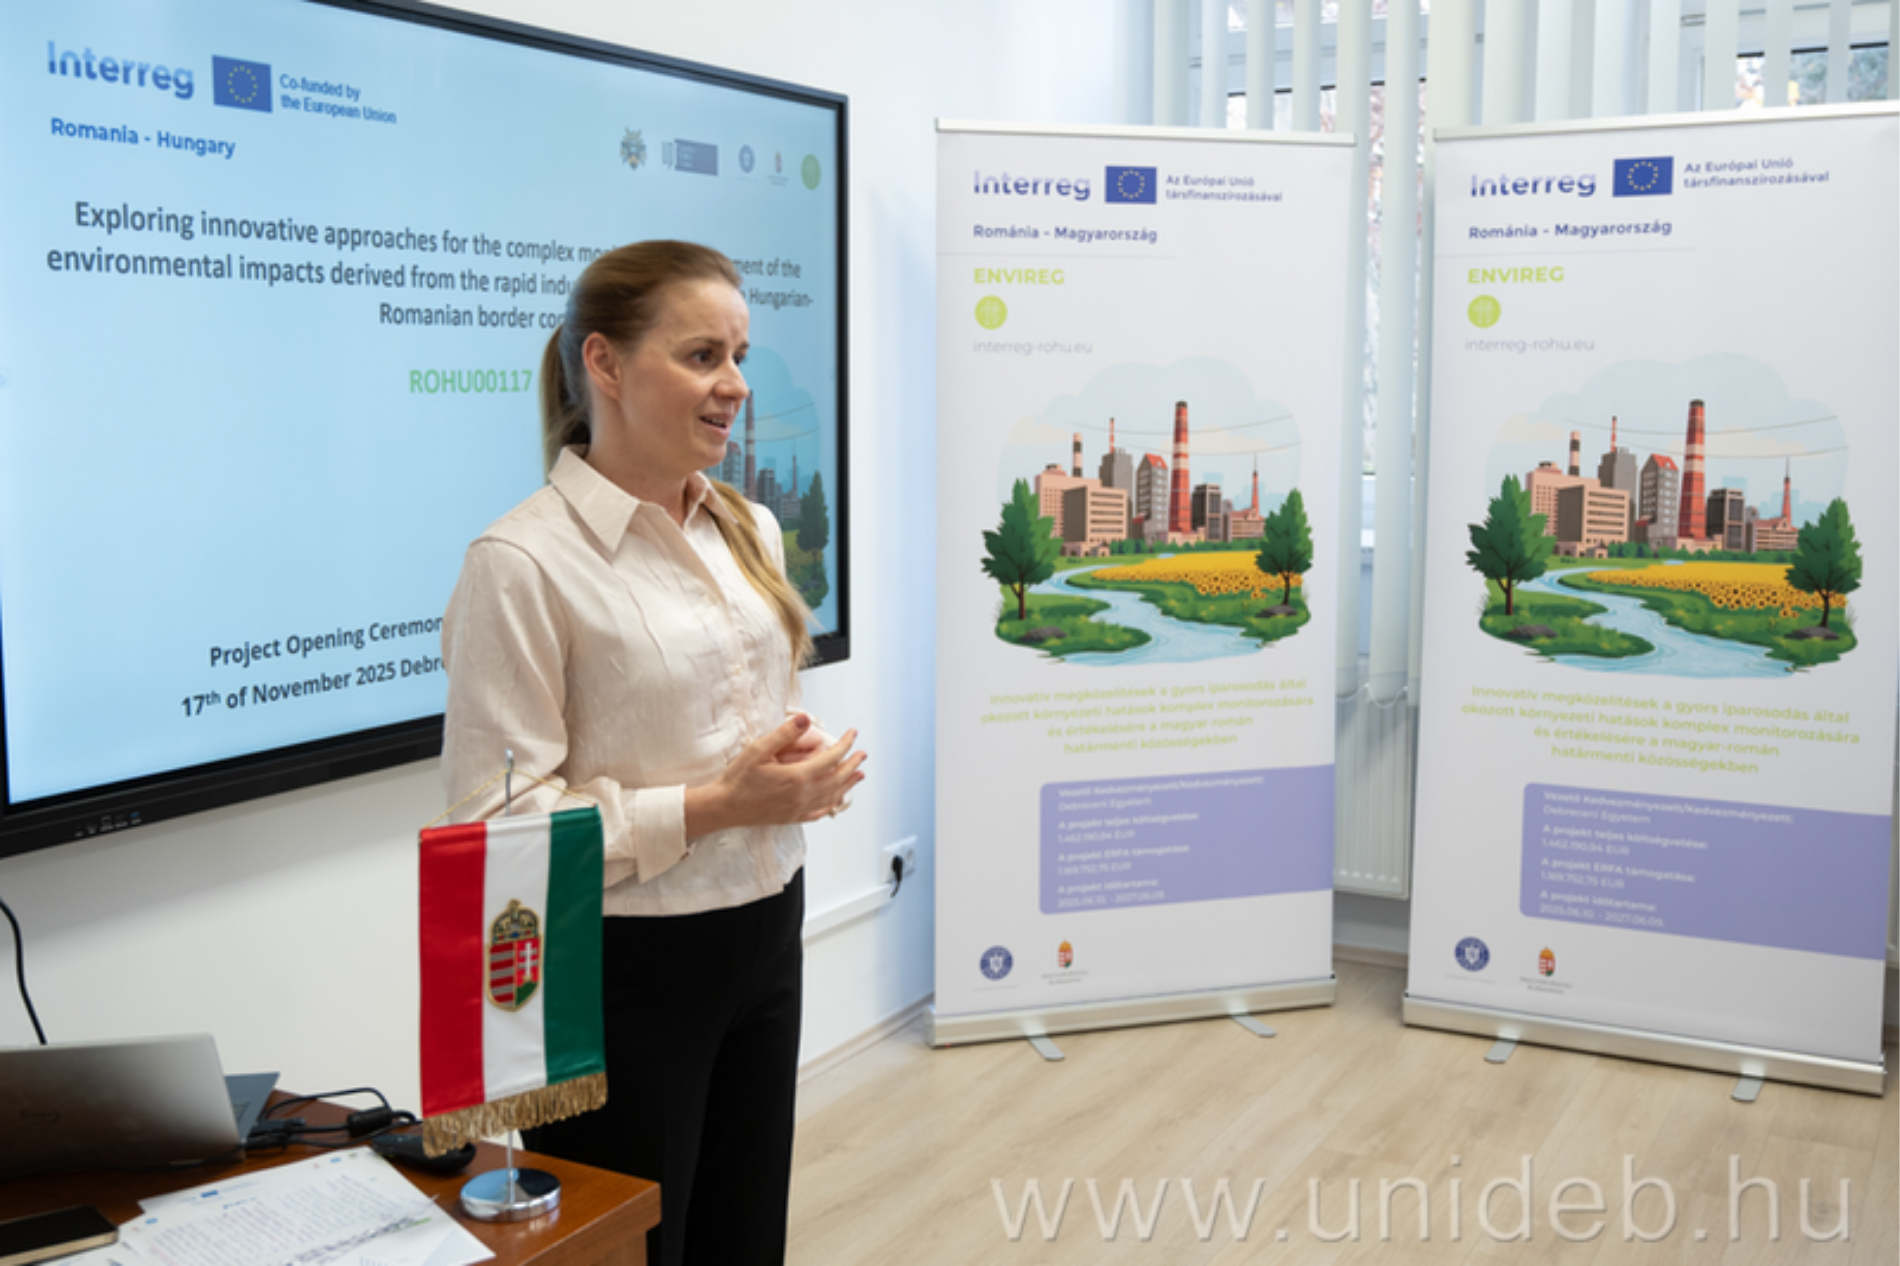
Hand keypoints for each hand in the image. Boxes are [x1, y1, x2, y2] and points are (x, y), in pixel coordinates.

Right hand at [685, 714, 865, 834]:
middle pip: (837, 778)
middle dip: (852, 764)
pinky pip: (819, 813)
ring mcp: (798, 808)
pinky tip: (836, 802)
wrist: (724, 807)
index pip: (831, 758)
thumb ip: (784, 734)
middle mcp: (802, 795)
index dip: (845, 745)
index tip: (852, 735)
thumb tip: (805, 719)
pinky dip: (831, 805)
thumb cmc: (738, 779)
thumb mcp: (758, 750)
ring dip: (848, 784)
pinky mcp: (792, 817)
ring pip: (832, 796)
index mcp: (797, 777)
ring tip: (859, 776)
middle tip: (862, 754)